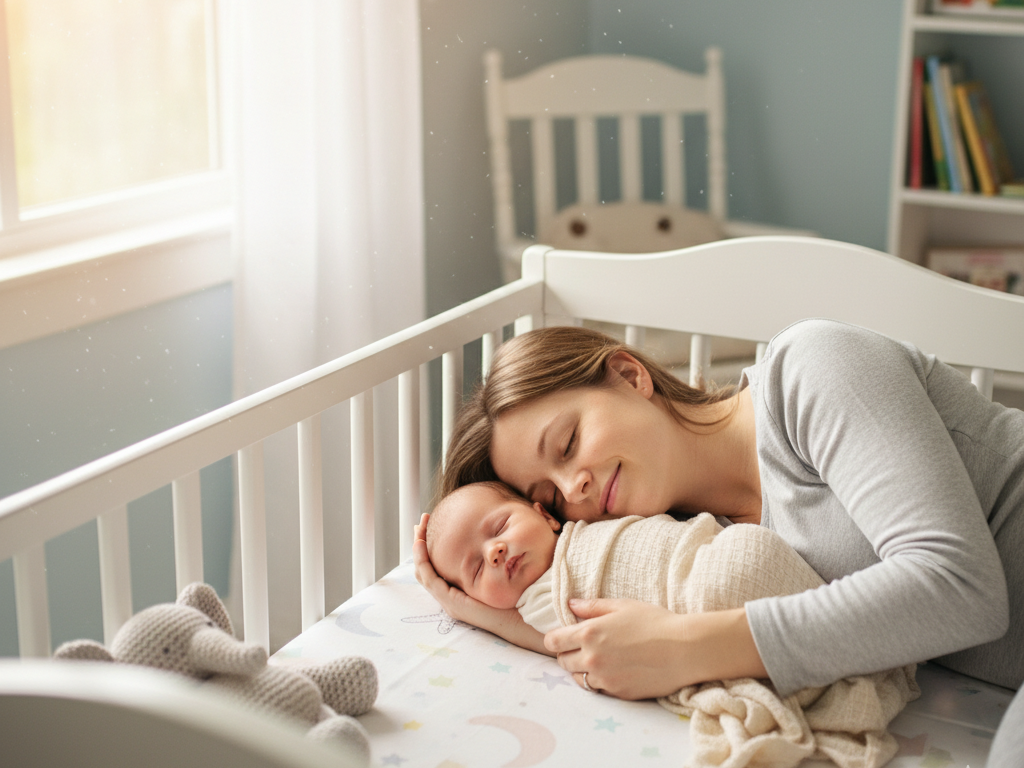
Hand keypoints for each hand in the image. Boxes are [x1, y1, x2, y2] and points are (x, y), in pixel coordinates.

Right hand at [412, 513, 548, 654]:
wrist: (524, 620)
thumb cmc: (519, 596)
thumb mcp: (503, 570)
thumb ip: (496, 555)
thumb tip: (499, 533)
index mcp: (460, 592)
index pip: (437, 568)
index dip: (432, 547)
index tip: (431, 524)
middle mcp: (451, 597)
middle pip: (425, 568)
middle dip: (420, 543)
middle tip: (421, 522)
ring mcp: (450, 601)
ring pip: (423, 571)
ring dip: (418, 548)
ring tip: (419, 527)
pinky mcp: (452, 602)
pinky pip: (429, 578)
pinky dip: (422, 559)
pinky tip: (421, 543)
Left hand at [544, 598, 765, 699]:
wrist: (684, 649)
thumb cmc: (655, 622)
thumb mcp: (622, 606)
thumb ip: (592, 607)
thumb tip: (571, 604)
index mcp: (589, 633)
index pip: (553, 642)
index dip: (556, 639)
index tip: (564, 637)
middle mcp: (591, 658)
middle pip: (562, 662)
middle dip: (568, 654)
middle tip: (584, 647)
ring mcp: (604, 679)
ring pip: (578, 679)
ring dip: (583, 670)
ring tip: (600, 660)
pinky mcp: (618, 694)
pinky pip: (598, 690)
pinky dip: (600, 682)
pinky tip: (614, 671)